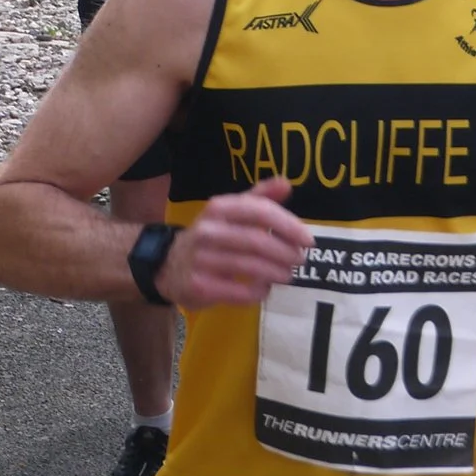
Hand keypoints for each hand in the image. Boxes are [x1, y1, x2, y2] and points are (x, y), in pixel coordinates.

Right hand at [159, 178, 311, 307]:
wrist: (167, 265)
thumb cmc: (212, 235)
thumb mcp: (232, 211)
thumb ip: (260, 197)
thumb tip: (287, 183)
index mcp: (220, 208)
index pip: (260, 212)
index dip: (288, 225)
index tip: (308, 240)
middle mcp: (208, 231)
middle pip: (257, 242)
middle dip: (286, 253)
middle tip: (301, 260)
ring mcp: (200, 259)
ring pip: (250, 268)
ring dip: (276, 273)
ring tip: (288, 275)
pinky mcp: (197, 286)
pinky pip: (238, 292)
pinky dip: (258, 292)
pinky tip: (264, 289)